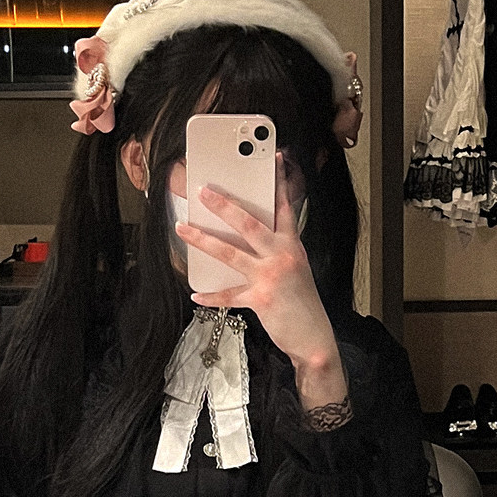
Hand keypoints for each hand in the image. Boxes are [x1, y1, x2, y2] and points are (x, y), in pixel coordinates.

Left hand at [175, 155, 345, 400]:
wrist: (314, 338)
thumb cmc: (303, 305)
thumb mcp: (297, 270)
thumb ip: (278, 252)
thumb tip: (251, 241)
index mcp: (292, 246)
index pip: (285, 207)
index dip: (280, 181)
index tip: (274, 158)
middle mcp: (282, 255)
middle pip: (249, 222)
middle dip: (224, 205)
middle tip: (204, 191)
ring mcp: (270, 276)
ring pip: (230, 252)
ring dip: (203, 239)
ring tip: (183, 229)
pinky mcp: (259, 298)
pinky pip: (229, 294)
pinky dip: (211, 295)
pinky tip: (195, 293)